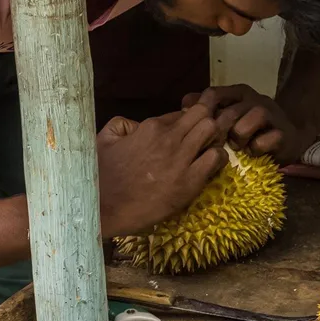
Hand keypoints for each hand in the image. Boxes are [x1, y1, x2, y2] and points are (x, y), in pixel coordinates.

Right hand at [95, 105, 227, 237]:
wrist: (102, 208)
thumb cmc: (100, 176)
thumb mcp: (105, 139)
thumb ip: (123, 124)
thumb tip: (139, 124)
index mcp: (150, 127)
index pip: (183, 112)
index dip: (191, 118)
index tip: (192, 129)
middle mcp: (169, 138)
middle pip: (203, 113)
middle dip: (210, 119)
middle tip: (208, 134)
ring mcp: (180, 159)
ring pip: (212, 129)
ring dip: (216, 136)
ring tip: (211, 147)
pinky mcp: (189, 181)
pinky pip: (216, 158)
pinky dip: (219, 157)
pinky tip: (212, 164)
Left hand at [182, 84, 306, 164]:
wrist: (289, 139)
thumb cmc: (251, 129)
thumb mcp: (228, 117)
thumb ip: (207, 109)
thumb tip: (184, 105)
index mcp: (238, 93)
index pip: (214, 93)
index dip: (202, 112)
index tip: (197, 129)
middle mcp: (254, 99)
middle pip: (230, 110)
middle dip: (220, 131)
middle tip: (215, 145)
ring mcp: (270, 114)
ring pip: (249, 120)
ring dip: (239, 137)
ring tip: (237, 147)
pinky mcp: (283, 133)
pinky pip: (264, 140)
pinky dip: (256, 148)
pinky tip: (253, 153)